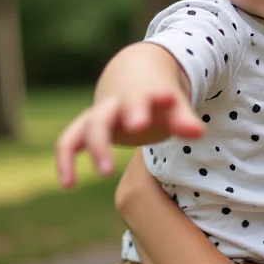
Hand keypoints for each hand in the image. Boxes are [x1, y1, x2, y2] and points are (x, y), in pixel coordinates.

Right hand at [55, 89, 203, 187]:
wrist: (134, 78)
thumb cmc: (158, 102)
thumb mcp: (173, 107)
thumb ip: (183, 120)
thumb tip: (198, 133)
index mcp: (140, 96)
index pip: (140, 99)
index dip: (144, 106)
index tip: (151, 113)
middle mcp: (116, 104)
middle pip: (107, 116)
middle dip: (111, 132)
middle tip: (133, 134)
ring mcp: (98, 115)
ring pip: (88, 129)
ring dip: (95, 149)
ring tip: (106, 172)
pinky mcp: (85, 128)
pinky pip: (68, 142)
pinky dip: (65, 161)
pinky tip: (68, 185)